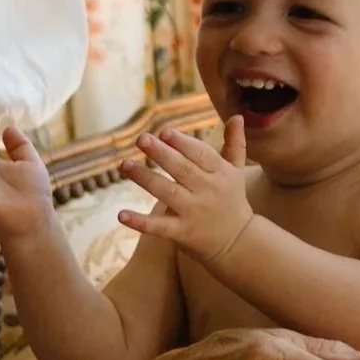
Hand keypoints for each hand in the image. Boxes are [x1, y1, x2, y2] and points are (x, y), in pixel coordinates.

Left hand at [118, 119, 254, 268]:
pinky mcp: (182, 232)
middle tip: (141, 139)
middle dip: (161, 154)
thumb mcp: (236, 172)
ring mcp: (194, 212)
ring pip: (167, 193)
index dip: (183, 143)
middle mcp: (207, 191)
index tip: (164, 132)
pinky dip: (140, 222)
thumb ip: (235, 144)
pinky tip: (121, 215)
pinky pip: (159, 227)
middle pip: (182, 170)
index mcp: (219, 173)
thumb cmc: (232, 200)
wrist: (238, 243)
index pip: (201, 154)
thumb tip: (237, 116)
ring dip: (145, 178)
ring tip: (124, 165)